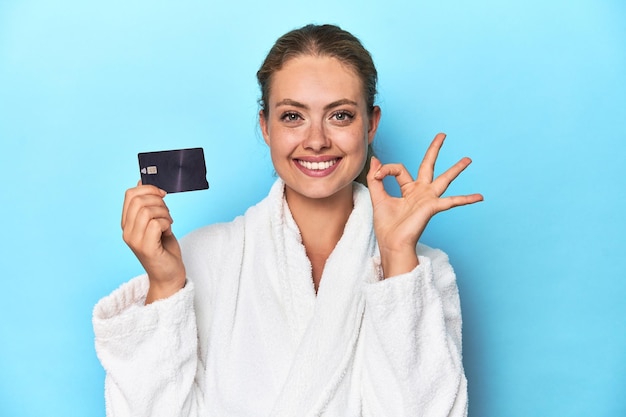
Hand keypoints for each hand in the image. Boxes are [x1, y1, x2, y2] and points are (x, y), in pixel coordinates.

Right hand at [121, 181, 185, 302]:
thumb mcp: (156, 222)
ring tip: (168, 223)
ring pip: (147, 210)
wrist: (169, 276)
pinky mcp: (146, 248)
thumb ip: (149, 205)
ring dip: (164, 213)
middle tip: (167, 213)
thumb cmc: (164, 249)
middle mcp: (127, 231)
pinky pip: (155, 223)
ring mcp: (134, 240)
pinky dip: (166, 223)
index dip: (148, 189)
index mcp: (127, 223)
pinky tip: (168, 231)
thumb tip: (141, 182)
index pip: (129, 194)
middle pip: (138, 200)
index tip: (162, 194)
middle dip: (158, 201)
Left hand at [366, 133, 482, 277]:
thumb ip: (376, 178)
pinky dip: (466, 199)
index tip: (378, 175)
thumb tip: (376, 160)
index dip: (386, 169)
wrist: (392, 243)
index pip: (399, 169)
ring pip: (444, 179)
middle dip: (434, 150)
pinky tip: (480, 197)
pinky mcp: (432, 207)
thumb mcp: (378, 198)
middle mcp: (420, 192)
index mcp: (408, 189)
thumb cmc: (387, 226)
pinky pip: (452, 201)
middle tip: (442, 135)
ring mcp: (428, 199)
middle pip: (428, 165)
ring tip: (467, 159)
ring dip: (456, 169)